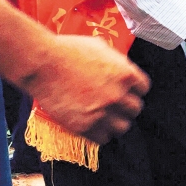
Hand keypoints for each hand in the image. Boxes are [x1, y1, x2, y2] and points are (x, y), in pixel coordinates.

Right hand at [23, 35, 149, 144]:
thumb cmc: (68, 50)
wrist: (42, 63)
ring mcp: (102, 111)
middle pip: (135, 109)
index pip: (143, 88)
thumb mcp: (100, 46)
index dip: (134, 90)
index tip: (128, 92)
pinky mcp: (84, 126)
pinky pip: (103, 138)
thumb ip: (116, 61)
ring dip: (116, 123)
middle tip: (116, 105)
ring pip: (123, 127)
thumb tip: (121, 68)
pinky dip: (100, 133)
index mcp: (125, 73)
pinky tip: (94, 125)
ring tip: (106, 118)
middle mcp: (117, 94)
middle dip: (126, 107)